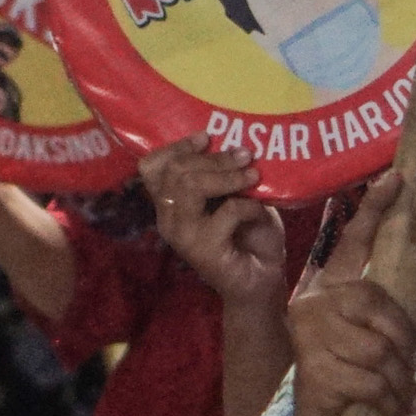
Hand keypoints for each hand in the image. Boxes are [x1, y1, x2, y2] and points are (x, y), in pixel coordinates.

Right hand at [140, 141, 283, 306]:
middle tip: (245, 155)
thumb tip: (233, 144)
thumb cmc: (249, 234)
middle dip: (213, 158)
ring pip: (190, 187)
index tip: (206, 136)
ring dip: (226, 176)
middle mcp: (168, 219)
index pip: (152, 167)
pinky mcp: (204, 251)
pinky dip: (247, 205)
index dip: (176, 147)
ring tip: (253, 175)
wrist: (263, 279)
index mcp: (170, 203)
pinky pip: (225, 212)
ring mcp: (183, 236)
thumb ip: (224, 175)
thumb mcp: (236, 195)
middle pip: (175, 172)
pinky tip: (258, 211)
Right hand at [285, 170, 415, 415]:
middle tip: (414, 366)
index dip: (375, 209)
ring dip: (401, 379)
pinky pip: (370, 381)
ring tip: (405, 396)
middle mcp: (314, 302)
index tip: (397, 177)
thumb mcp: (385, 334)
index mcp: (332, 286)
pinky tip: (397, 415)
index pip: (355, 240)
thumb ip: (413, 298)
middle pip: (377, 305)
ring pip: (378, 350)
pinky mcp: (314, 370)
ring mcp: (310, 336)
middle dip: (405, 340)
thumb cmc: (354, 372)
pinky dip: (392, 402)